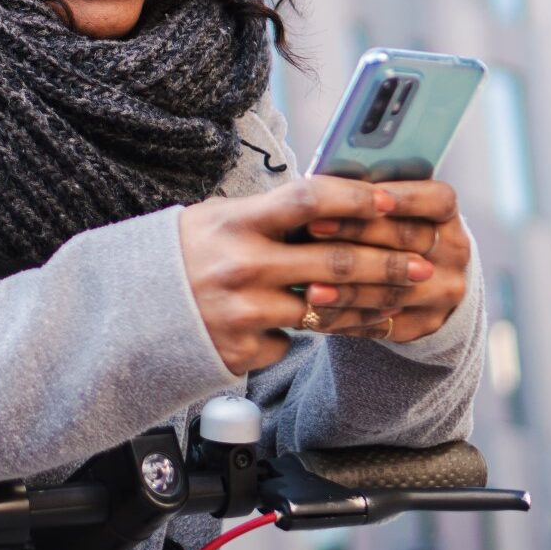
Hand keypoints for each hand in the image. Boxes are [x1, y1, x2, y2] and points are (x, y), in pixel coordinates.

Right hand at [179, 176, 435, 375]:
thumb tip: (334, 201)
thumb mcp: (215, 220)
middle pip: (335, 260)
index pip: (309, 200)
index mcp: (235, 223)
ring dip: (370, 304)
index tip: (393, 200)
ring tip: (400, 299)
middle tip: (424, 264)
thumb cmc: (179, 257)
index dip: (356, 198)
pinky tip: (323, 326)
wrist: (126, 316)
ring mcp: (243, 313)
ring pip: (327, 307)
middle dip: (389, 263)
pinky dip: (307, 332)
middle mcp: (241, 266)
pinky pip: (292, 341)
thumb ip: (268, 215)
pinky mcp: (242, 351)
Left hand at [295, 180, 469, 344]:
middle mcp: (453, 252)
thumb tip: (322, 182)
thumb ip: (365, 197)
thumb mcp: (390, 208)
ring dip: (347, 289)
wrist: (421, 280)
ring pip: (392, 290)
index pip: (436, 200)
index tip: (365, 195)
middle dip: (355, 232)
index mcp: (446, 214)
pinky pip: (381, 324)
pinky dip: (344, 318)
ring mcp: (443, 291)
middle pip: (406, 240)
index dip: (402, 197)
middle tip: (312, 227)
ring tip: (309, 287)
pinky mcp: (425, 323)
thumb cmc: (389, 230)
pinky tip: (315, 313)